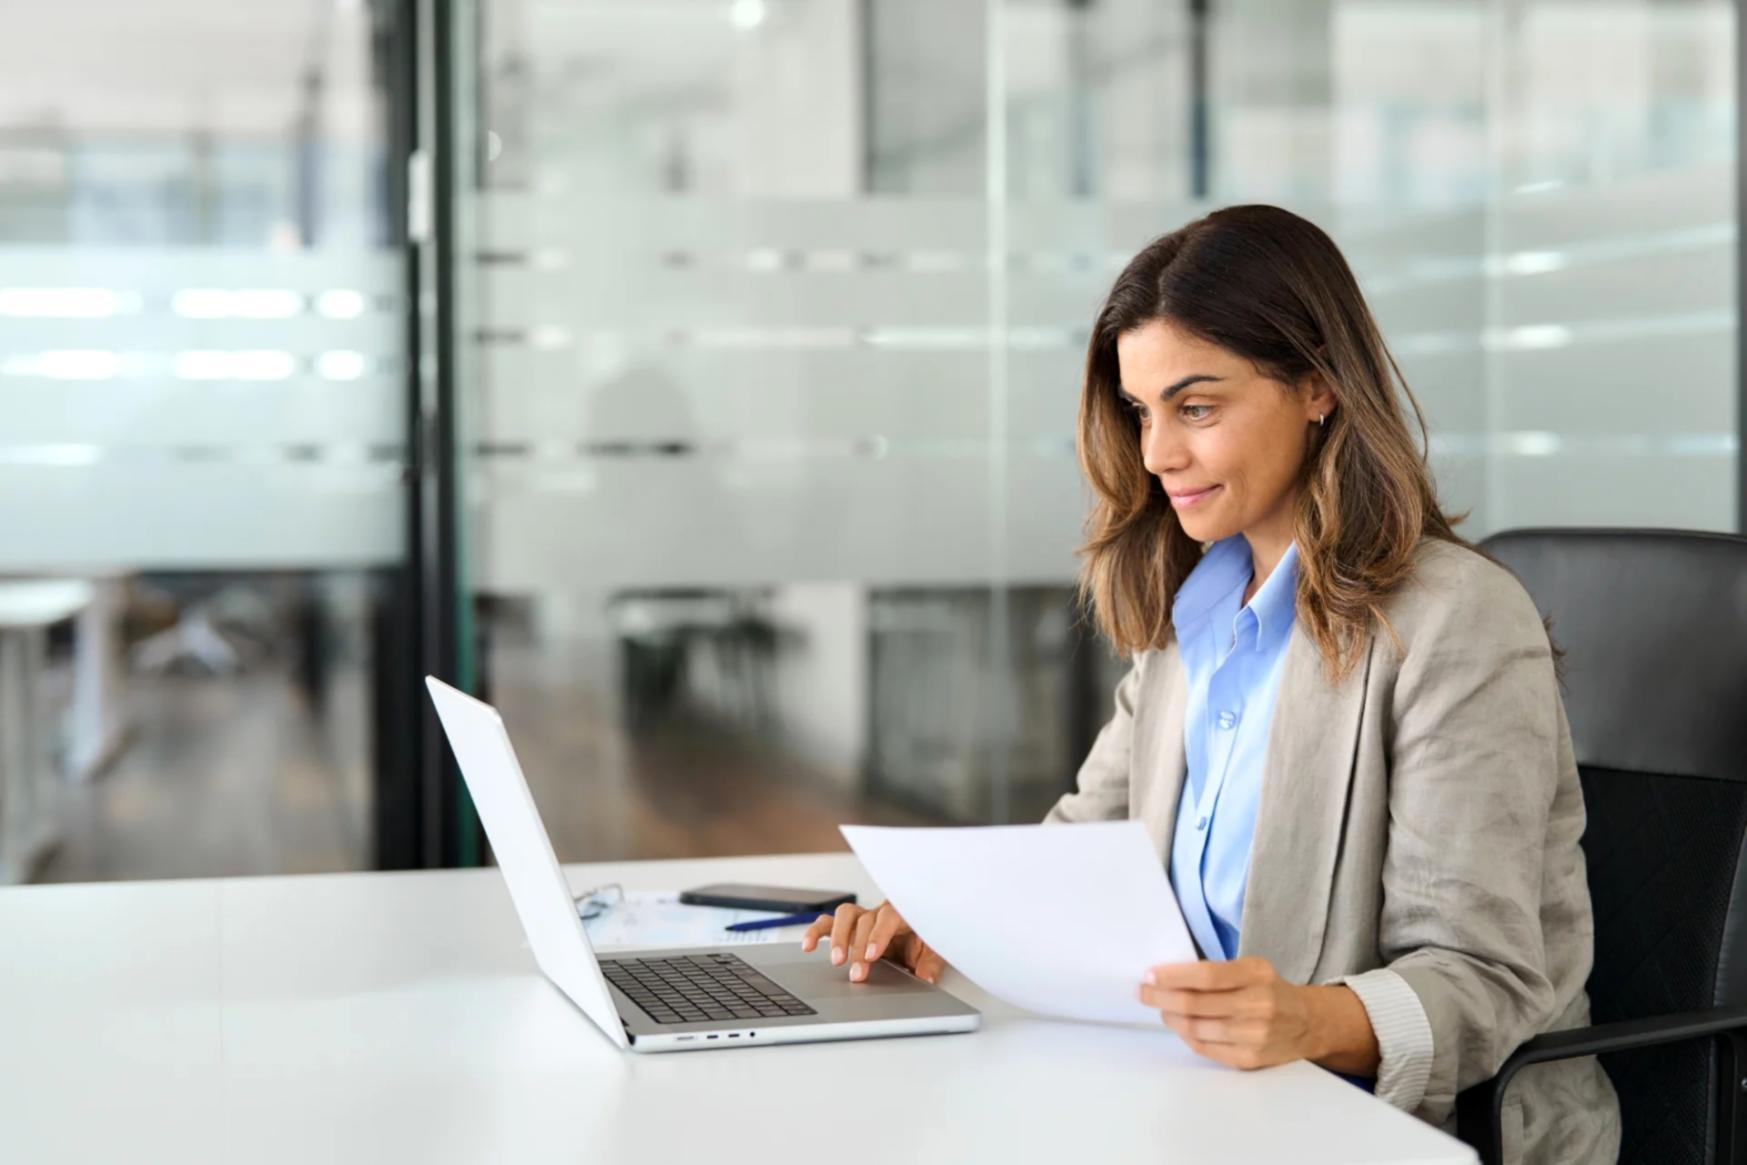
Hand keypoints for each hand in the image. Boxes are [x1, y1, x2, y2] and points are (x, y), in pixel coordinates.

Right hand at [800, 900, 944, 984]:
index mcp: (900, 915)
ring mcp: (861, 919)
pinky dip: (815, 932)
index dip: (878, 934)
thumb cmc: (922, 938)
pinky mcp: (847, 927)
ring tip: (835, 960)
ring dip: (837, 938)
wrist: (914, 934)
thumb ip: (931, 962)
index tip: (871, 955)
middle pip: (863, 920)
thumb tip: (926, 976)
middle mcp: (878, 914)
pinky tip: (807, 946)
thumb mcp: (933, 949)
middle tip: (856, 973)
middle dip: (858, 947)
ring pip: (844, 916)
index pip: (887, 917)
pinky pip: (827, 923)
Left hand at [1138, 955, 1330, 1070]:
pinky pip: (1205, 1047)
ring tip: (1161, 1008)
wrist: (1307, 1023)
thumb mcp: (1252, 968)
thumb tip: (1168, 976)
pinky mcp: (1249, 1058)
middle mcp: (1258, 1005)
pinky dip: (1186, 1036)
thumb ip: (1217, 970)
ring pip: (1196, 1028)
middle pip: (1196, 1004)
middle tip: (1143, 992)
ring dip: (1170, 1017)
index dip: (1173, 976)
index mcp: (1257, 975)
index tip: (1149, 975)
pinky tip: (1179, 1026)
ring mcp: (1254, 1035)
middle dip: (1161, 997)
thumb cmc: (1269, 989)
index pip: (1206, 975)